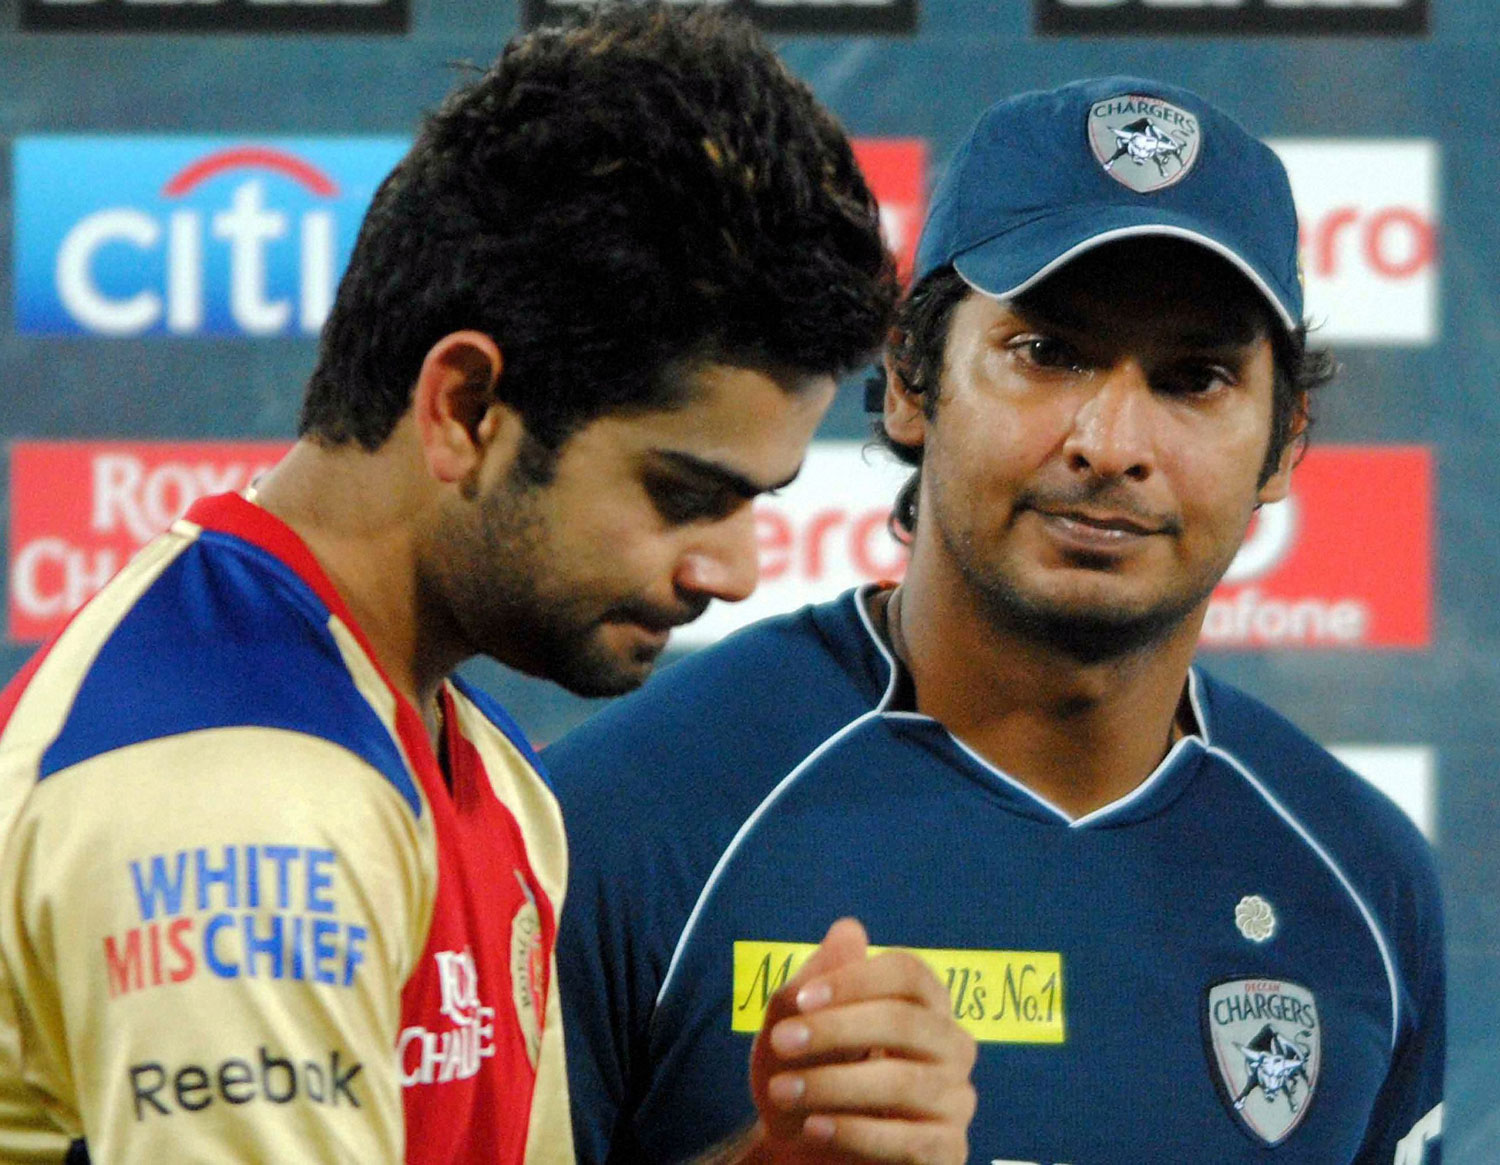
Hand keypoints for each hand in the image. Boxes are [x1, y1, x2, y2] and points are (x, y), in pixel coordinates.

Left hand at [745, 918, 976, 1163]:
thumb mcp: (792, 1027)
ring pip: (904, 1082)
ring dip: (833, 1084)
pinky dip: (855, 1132)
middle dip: (837, 1030)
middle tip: (782, 1042)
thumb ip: (815, 980)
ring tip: (783, 1091)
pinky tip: (814, 1127)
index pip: (909, 973)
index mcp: (923, 1004)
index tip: (803, 999)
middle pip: (907, 1022)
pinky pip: (908, 1140)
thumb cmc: (805, 1076)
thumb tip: (849, 929)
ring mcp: (955, 1100)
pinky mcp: (947, 1152)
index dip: (856, 980)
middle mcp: (950, 1046)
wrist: (799, 1152)